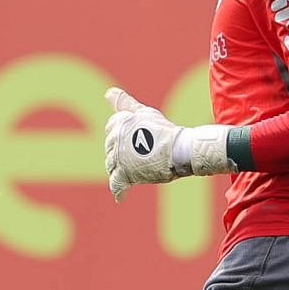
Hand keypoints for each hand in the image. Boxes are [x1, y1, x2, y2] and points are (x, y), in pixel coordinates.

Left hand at [104, 87, 180, 201]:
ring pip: (111, 166)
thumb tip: (107, 92)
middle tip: (137, 157)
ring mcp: (119, 157)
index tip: (132, 140)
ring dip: (119, 170)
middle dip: (120, 153)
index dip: (121, 135)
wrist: (180, 149)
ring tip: (132, 172)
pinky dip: (118, 191)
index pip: (110, 128)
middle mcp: (116, 138)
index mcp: (119, 121)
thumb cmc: (165, 130)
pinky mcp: (125, 174)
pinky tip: (121, 197)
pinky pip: (116, 185)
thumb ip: (124, 103)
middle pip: (110, 148)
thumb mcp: (144, 112)